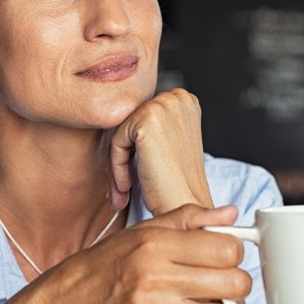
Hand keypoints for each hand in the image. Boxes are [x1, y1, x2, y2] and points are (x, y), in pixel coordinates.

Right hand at [30, 203, 249, 303]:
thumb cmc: (103, 265)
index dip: (233, 251)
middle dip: (234, 281)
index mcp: (153, 244)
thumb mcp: (140, 232)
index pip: (226, 249)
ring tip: (203, 301)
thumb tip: (229, 214)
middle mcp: (154, 278)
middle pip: (233, 283)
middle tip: (220, 279)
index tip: (224, 254)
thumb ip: (188, 219)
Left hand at [109, 88, 212, 213]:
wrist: (186, 205)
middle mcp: (177, 97)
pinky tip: (126, 187)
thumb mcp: (169, 143)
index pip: (142, 117)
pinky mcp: (147, 119)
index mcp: (185, 100)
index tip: (135, 174)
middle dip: (125, 156)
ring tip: (124, 191)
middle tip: (124, 188)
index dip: (135, 149)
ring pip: (121, 133)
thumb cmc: (177, 183)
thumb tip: (118, 116)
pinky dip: (117, 167)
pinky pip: (116, 142)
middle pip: (130, 124)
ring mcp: (163, 105)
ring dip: (119, 164)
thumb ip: (152, 125)